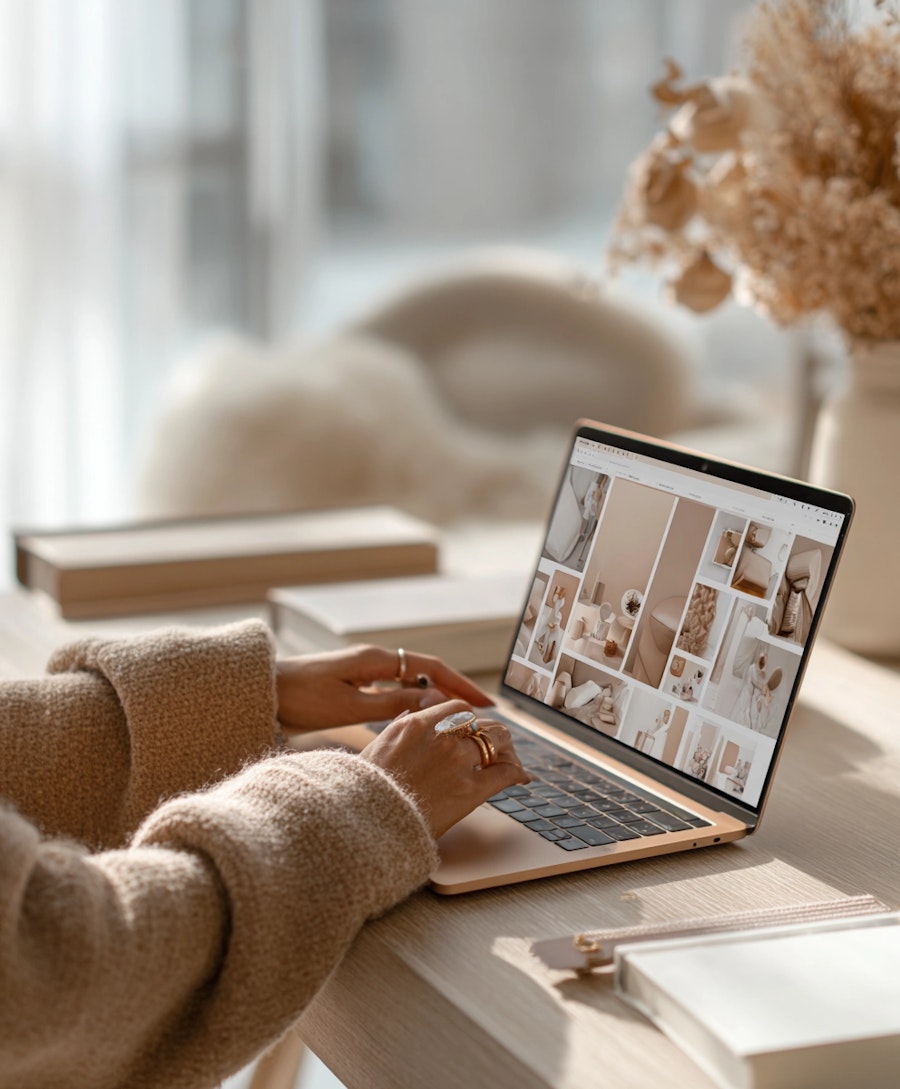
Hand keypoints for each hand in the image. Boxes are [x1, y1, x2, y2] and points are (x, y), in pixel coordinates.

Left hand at [275, 644, 493, 733]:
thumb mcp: (351, 705)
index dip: (460, 684)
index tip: (484, 701)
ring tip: (456, 718)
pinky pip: (394, 689)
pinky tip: (419, 718)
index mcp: (376, 660)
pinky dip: (412, 701)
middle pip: (425, 672)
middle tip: (478, 712)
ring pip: (410, 681)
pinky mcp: (354, 683)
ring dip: (434, 697)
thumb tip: (436, 701)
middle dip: (454, 690)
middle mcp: (374, 660)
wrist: (264, 694)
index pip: (431, 667)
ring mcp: (364, 670)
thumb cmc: (301, 699)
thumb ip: (393, 703)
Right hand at [361, 700, 530, 838]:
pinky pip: (506, 772)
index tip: (474, 729)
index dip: (471, 719)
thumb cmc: (368, 791)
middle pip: (482, 723)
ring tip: (510, 759)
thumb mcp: (376, 749)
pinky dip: (517, 773)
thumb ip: (399, 728)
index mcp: (416, 725)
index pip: (458, 708)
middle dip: (491, 734)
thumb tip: (411, 715)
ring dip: (507, 749)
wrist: (371, 823)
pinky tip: (521, 777)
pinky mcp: (471, 789)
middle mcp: (441, 738)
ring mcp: (458, 761)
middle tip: (496, 746)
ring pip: (499, 741)